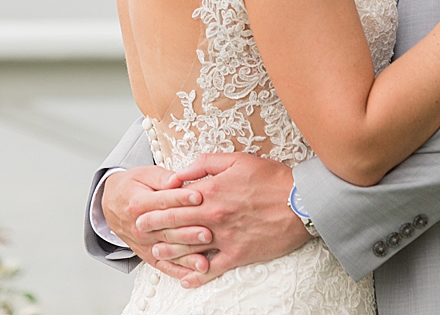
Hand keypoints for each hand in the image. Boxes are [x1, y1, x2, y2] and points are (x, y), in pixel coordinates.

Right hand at [101, 166, 213, 280]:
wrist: (111, 205)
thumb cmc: (131, 188)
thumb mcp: (143, 175)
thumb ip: (162, 178)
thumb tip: (177, 179)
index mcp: (139, 203)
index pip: (162, 202)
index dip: (181, 199)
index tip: (198, 197)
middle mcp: (140, 226)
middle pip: (167, 230)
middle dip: (189, 232)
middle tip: (208, 232)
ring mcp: (145, 243)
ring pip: (169, 250)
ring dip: (188, 255)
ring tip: (204, 260)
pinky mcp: (148, 255)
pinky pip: (165, 266)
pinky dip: (180, 272)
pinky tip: (195, 275)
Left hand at [136, 153, 307, 287]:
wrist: (301, 202)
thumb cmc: (271, 178)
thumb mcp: (236, 160)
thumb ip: (204, 164)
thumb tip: (180, 174)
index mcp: (211, 191)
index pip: (175, 199)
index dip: (156, 205)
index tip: (142, 208)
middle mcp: (214, 215)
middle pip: (176, 223)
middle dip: (155, 226)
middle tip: (139, 229)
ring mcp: (225, 237)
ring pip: (190, 246)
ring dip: (171, 250)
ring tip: (156, 251)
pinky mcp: (238, 254)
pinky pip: (213, 268)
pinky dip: (199, 275)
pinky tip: (187, 279)